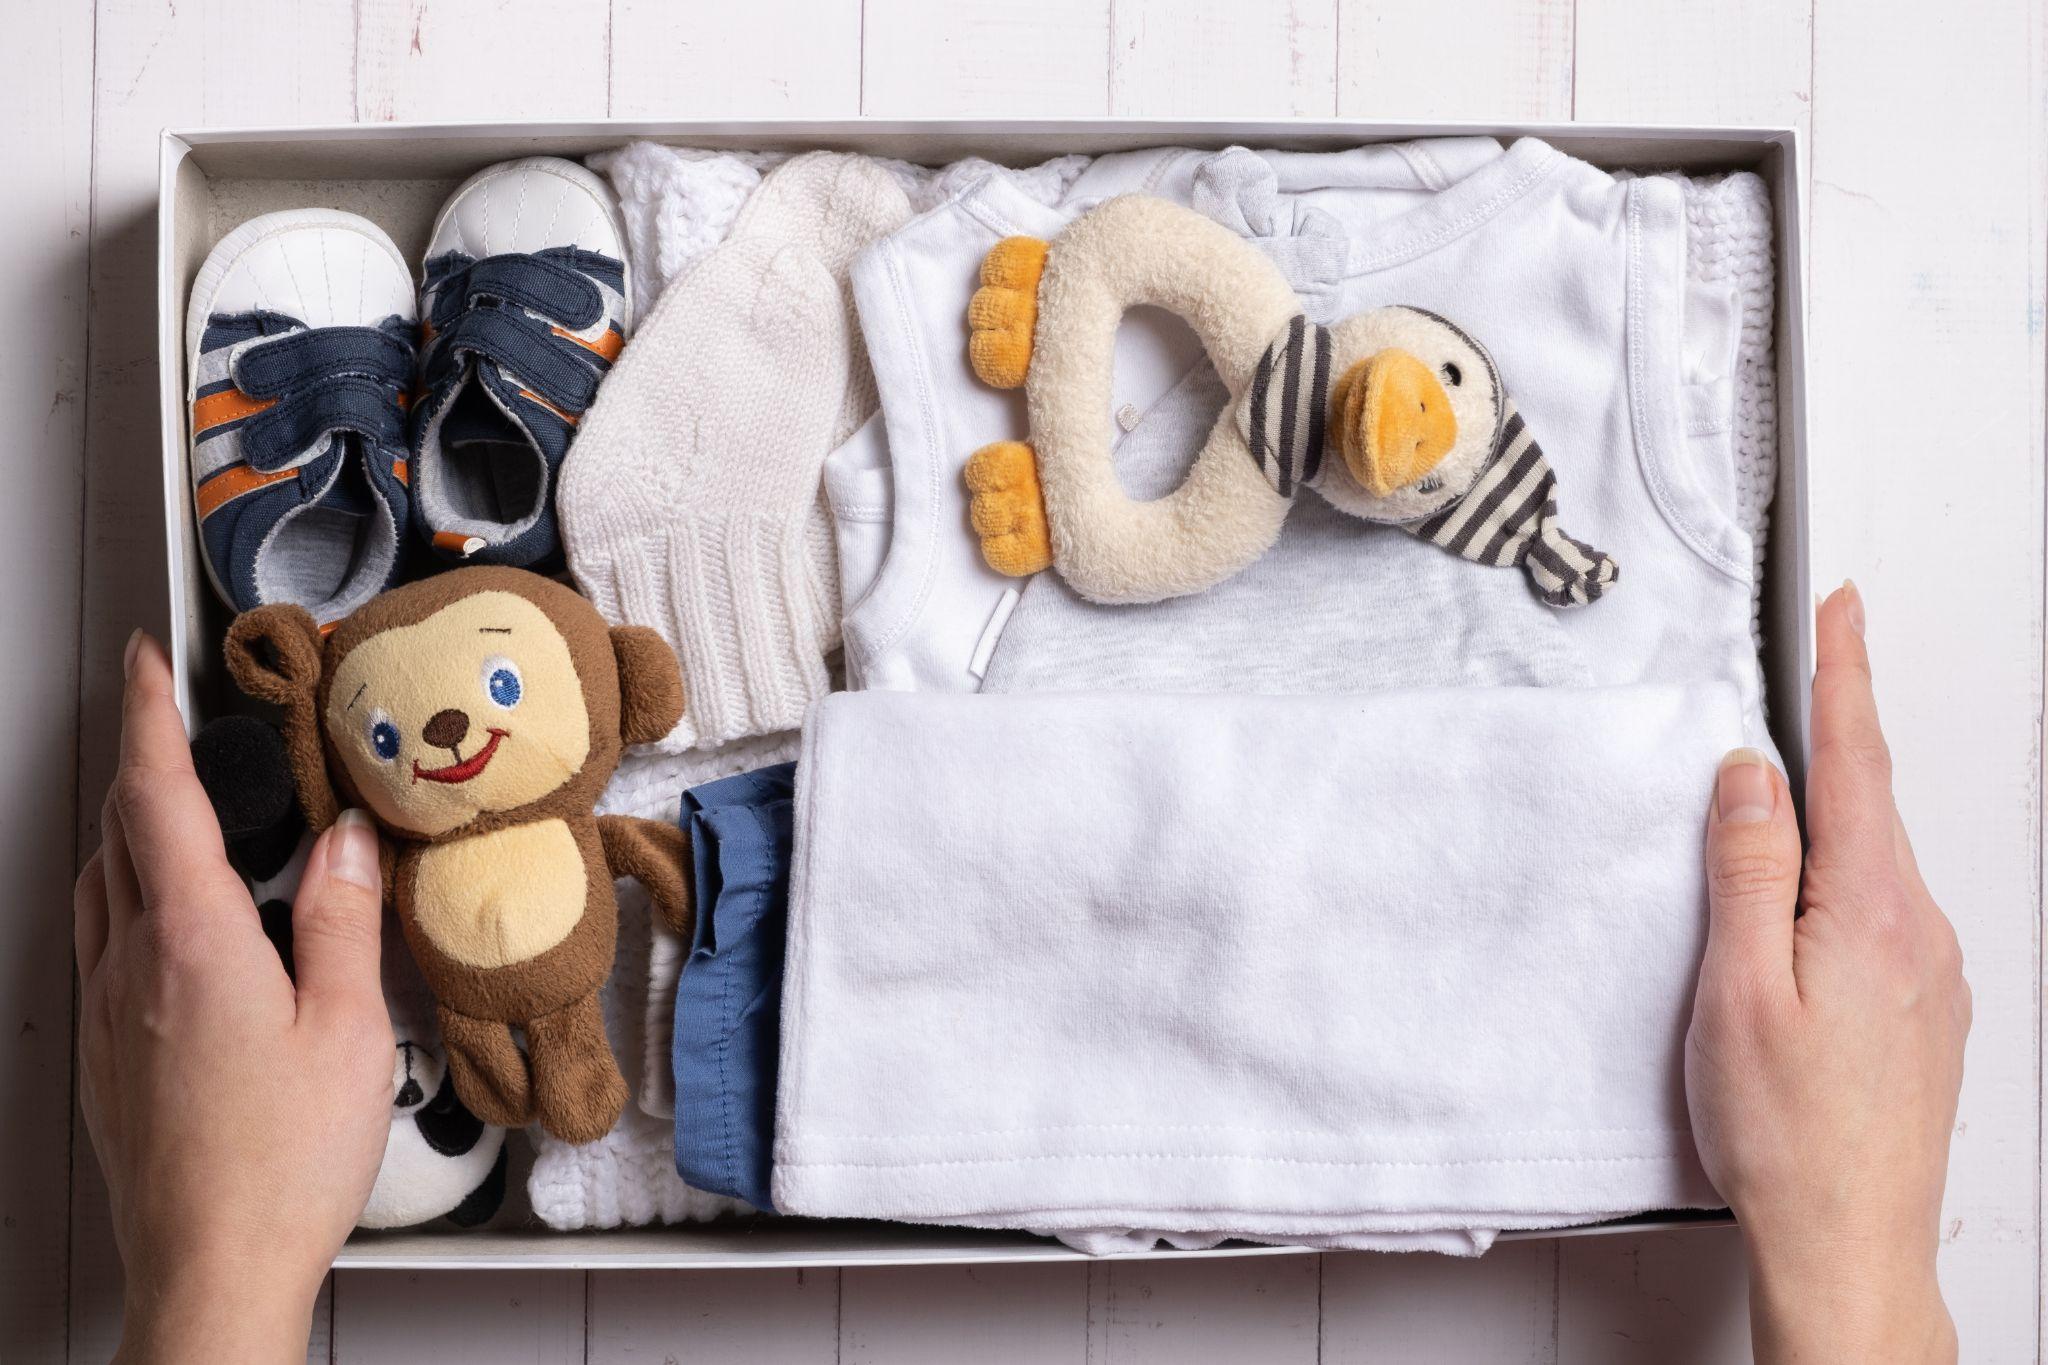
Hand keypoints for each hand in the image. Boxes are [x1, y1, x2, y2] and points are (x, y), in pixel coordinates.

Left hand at [74, 632, 392, 1363]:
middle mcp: (130, 967)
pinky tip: (173, 922)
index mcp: (192, 942)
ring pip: (101, 888)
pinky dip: (129, 896)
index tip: (149, 662)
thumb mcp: (348, 1028)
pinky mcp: (103, 1058)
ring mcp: (106, 1015)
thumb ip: (339, 919)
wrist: (211, 1271)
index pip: (156, 798)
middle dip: (144, 768)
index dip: (151, 719)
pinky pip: (101, 943)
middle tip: (179, 728)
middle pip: (118, 835)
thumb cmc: (282, 1164)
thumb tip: (342, 839)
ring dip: (132, 833)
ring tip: (182, 815)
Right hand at [1686, 583, 1968, 1363]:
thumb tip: (1752, 774)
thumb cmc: (1786, 1134)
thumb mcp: (1738, 988)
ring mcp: (1935, 975)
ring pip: (1871, 865)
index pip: (1857, 762)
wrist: (1852, 1243)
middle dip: (1831, 743)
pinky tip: (1798, 921)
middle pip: (1869, 807)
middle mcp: (1920, 932)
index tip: (1843, 607)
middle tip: (1796, 683)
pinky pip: (1880, 916)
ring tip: (1769, 827)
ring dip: (1826, 828)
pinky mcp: (1928, 1012)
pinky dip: (1838, 887)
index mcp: (1872, 911)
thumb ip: (1748, 868)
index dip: (1845, 676)